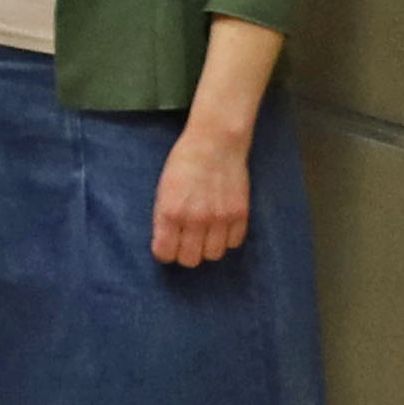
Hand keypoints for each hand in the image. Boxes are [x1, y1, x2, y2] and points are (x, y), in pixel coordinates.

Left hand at [150, 121, 255, 266]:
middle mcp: (196, 219)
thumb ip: (163, 218)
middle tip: (185, 242)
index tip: (165, 246)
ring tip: (203, 235)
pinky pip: (234, 243)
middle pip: (191, 260)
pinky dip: (226, 239)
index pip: (165, 253)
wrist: (215, 144)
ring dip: (207, 248)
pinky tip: (220, 227)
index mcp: (171, 212)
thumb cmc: (183, 164)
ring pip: (214, 255)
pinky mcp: (240, 214)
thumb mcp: (162, 190)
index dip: (164, 252)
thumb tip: (164, 242)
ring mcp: (221, 218)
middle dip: (185, 253)